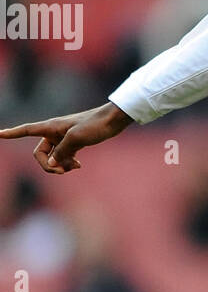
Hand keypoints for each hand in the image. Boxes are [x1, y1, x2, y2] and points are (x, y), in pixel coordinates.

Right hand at [0, 102, 131, 173]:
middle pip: (40, 153)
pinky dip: (68, 162)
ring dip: (60, 165)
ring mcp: (63, 138)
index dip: (11, 133)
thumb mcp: (76, 139)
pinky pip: (64, 156)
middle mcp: (54, 131)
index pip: (26, 130)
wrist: (113, 120)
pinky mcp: (74, 142)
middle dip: (48, 164)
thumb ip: (61, 153)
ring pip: (53, 156)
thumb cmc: (94, 125)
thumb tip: (51, 164)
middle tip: (63, 171)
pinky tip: (78, 166)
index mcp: (50, 127)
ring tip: (75, 167)